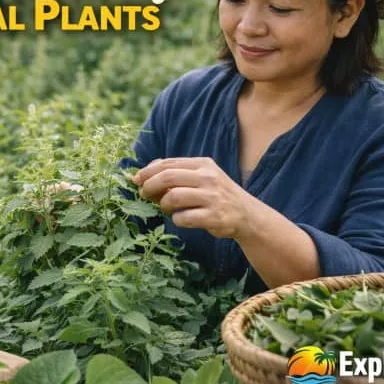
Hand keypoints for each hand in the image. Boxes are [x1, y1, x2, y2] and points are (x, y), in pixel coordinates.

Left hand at [132, 157, 252, 238]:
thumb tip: (143, 173)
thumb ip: (176, 172)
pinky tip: (181, 218)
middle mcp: (208, 178)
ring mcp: (212, 197)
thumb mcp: (201, 176)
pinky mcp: (214, 217)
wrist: (247, 214)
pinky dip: (176, 219)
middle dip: (149, 186)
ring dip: (163, 204)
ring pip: (173, 197)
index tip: (136, 180)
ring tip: (166, 208)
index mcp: (202, 164)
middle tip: (144, 194)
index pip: (167, 164)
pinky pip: (182, 218)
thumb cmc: (216, 194)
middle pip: (167, 177)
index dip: (147, 172)